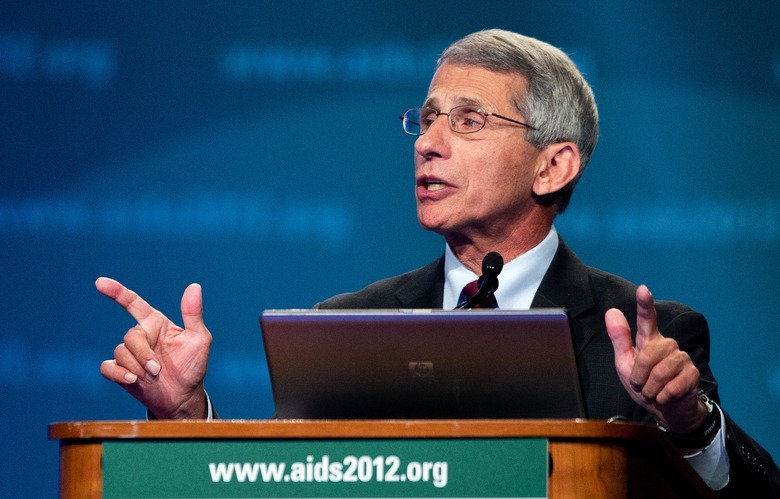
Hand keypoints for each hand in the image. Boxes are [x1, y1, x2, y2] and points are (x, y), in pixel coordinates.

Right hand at [96, 277, 211, 418]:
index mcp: (156, 323)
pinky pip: (107, 367)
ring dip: (136, 366)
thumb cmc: (193, 365)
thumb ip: (193, 314)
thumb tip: (194, 286)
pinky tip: (132, 380)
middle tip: (157, 369)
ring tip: (152, 377)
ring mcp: (129, 355)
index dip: (116, 292)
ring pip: (120, 352)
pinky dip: (118, 373)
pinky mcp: (120, 372)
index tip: (100, 283)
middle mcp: (141, 336)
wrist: (184, 396)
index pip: (133, 303)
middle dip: (143, 353)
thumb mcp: (199, 339)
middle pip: (130, 336)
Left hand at [605, 285, 706, 433]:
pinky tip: (665, 397)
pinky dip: (662, 397)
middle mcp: (667, 345)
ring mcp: (682, 358)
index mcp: (649, 341)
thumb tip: (611, 311)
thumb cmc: (644, 384)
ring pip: (659, 373)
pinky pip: (671, 387)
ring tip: (653, 392)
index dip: (645, 304)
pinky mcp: (693, 374)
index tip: (643, 289)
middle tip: (641, 386)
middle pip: (648, 355)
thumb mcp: (625, 363)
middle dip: (639, 377)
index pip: (648, 320)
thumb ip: (619, 339)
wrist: (667, 411)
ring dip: (650, 389)